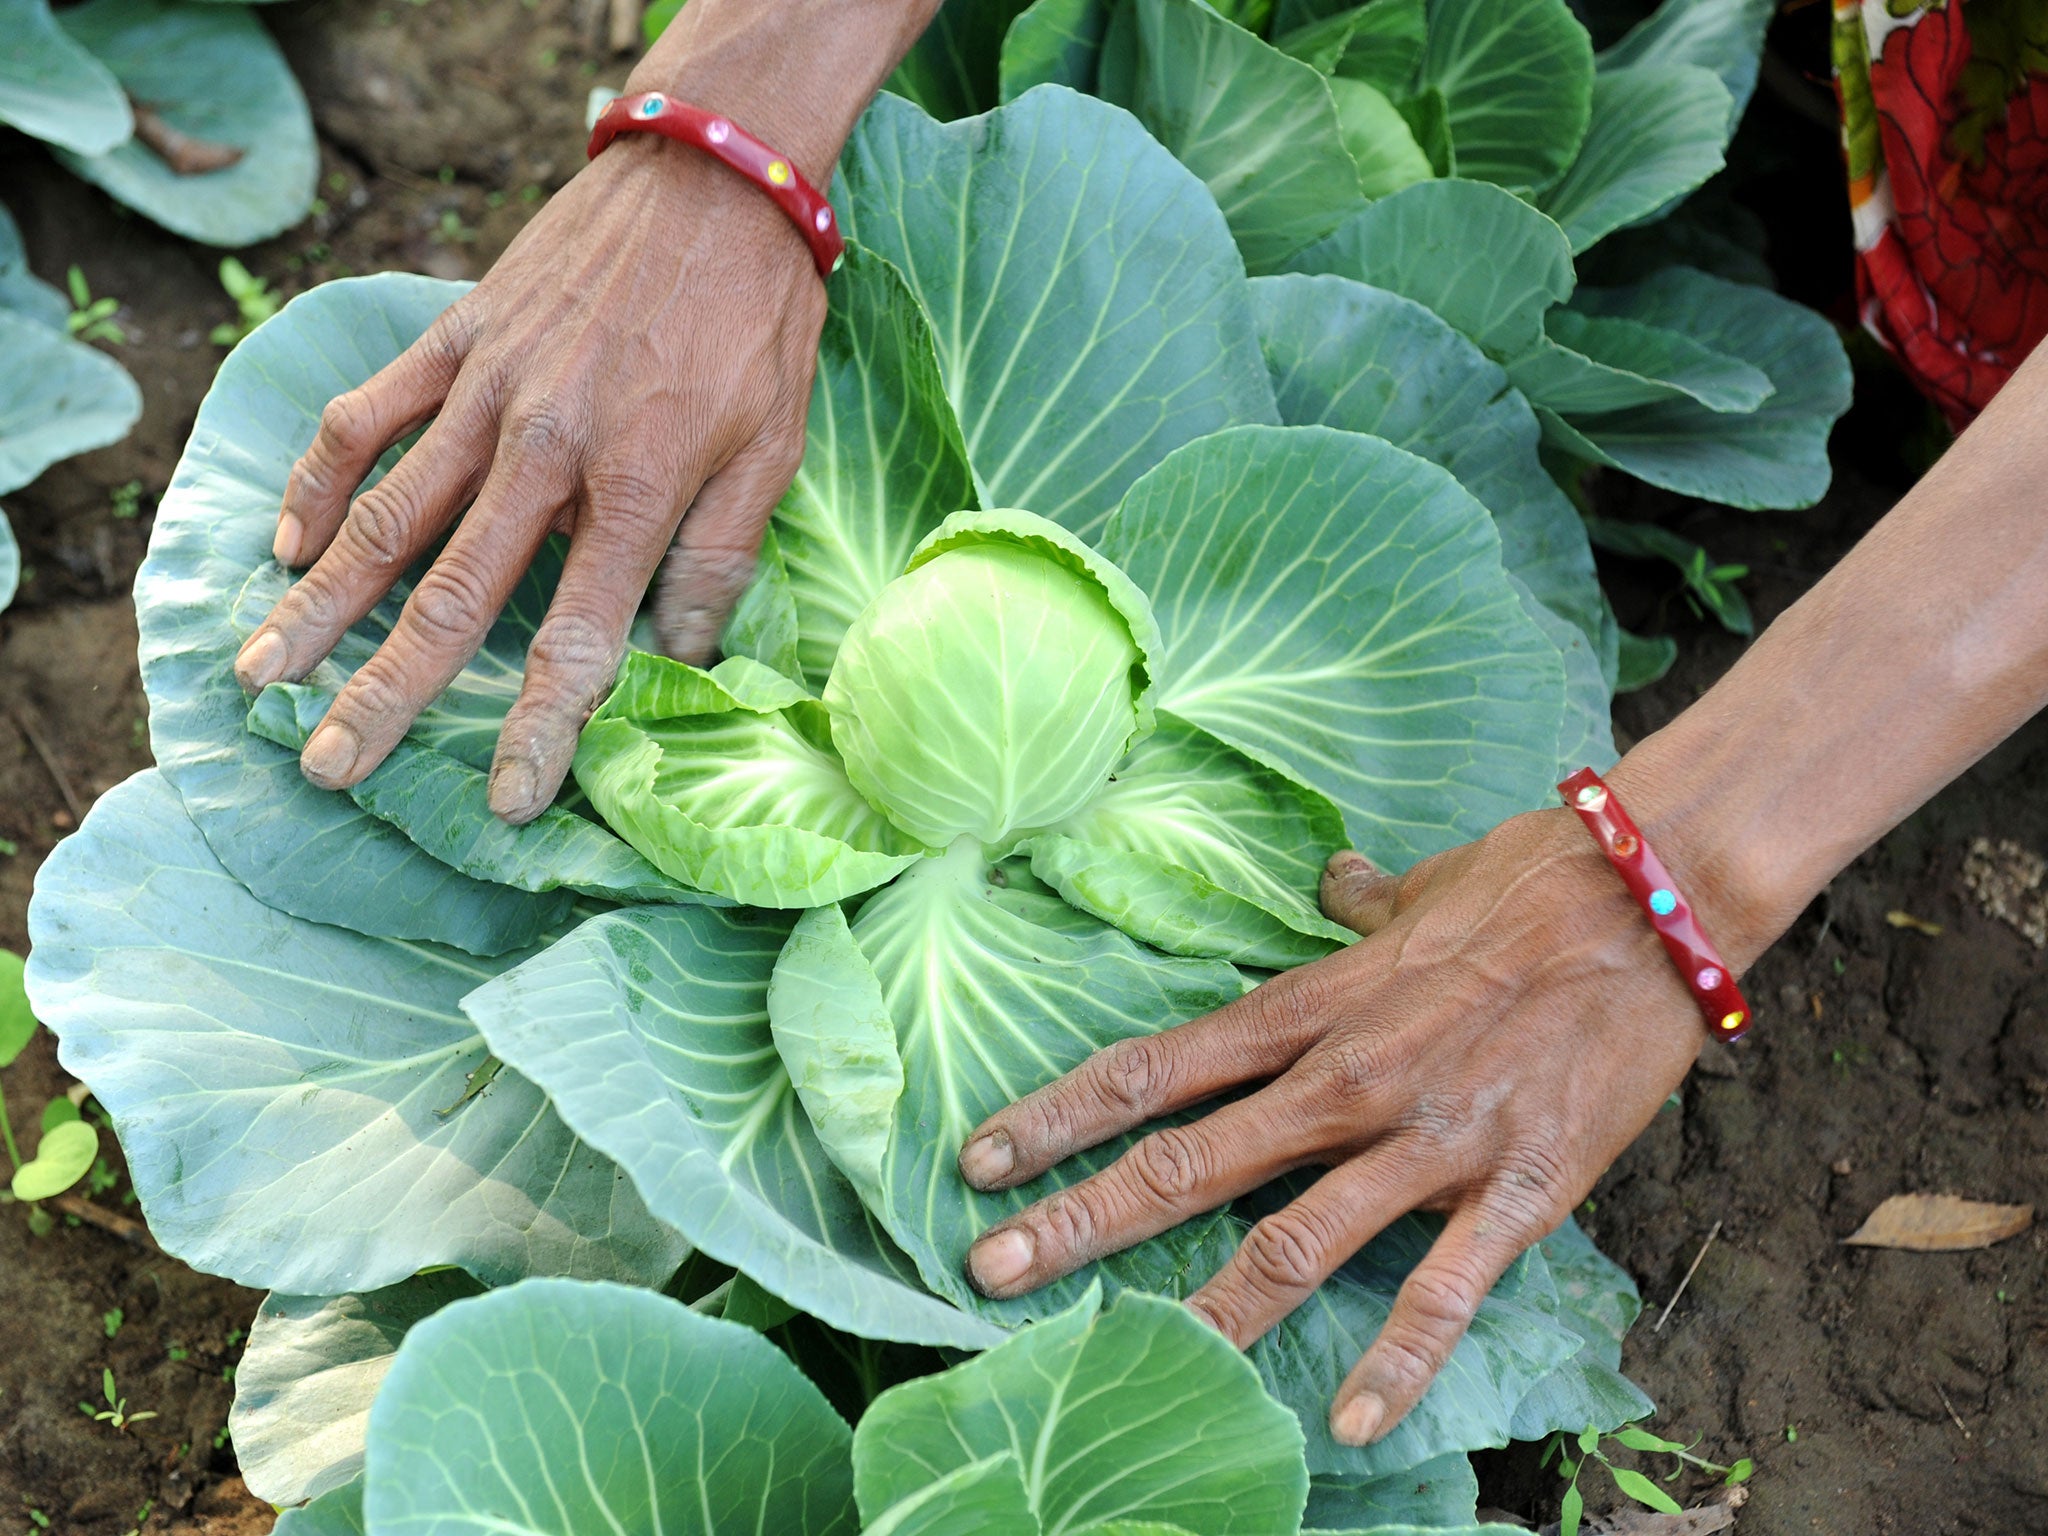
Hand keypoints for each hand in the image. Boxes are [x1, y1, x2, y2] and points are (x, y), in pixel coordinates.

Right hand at [233, 134, 824, 822]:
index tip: (506, 802)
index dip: (543, 729)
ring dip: (320, 604)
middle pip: (450, 597)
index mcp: (638, 491)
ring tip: (263, 672)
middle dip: (386, 694)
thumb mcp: (772, 453)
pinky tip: (288, 543)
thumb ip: (718, 561)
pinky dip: (320, 480)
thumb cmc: (755, 326)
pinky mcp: (455, 340)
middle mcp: (548, 452)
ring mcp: (488, 393)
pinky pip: (367, 418)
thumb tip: (687, 662)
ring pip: (384, 516)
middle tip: (327, 765)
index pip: (578, 639)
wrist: (714, 182)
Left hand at [956, 804, 1722, 1445]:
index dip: (1058, 1115)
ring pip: (1292, 1242)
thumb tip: (1335, 879)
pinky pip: (1442, 1292)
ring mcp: (1425, 1140)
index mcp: (1311, 1008)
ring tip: (1134, 1359)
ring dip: (1206, 1308)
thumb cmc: (1530, 879)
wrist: (1652, 896)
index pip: (1154, 1068)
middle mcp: (1344, 1079)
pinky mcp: (1514, 1188)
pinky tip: (1346, 1423)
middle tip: (987, 1269)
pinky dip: (1396, 1363)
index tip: (979, 1157)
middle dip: (1079, 1219)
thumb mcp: (1424, 886)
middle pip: (1185, 1160)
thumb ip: (1363, 903)